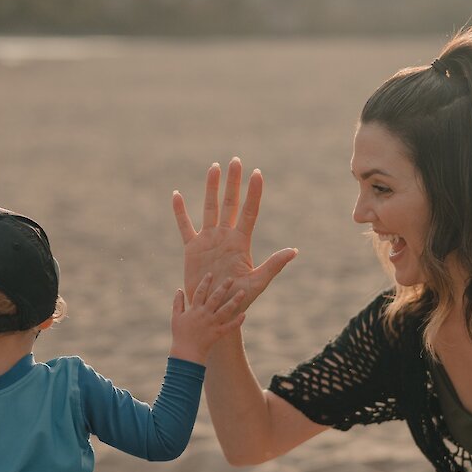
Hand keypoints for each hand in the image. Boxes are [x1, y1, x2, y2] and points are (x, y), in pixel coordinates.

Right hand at [169, 273, 245, 363]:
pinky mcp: (218, 333)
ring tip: (242, 292)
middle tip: (231, 278)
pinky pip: (229, 327)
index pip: (200, 292)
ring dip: (235, 301)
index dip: (205, 282)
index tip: (211, 274)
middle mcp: (204, 314)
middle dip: (223, 287)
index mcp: (194, 309)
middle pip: (215, 298)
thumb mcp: (176, 317)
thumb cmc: (180, 334)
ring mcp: (212, 324)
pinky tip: (244, 314)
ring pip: (225, 310)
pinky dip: (237, 321)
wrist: (186, 353)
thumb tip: (179, 290)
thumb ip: (177, 303)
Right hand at [172, 158, 296, 310]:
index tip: (257, 173)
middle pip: (230, 203)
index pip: (250, 211)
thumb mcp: (257, 283)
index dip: (254, 193)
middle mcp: (226, 236)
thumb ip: (273, 265)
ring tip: (214, 167)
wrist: (215, 310)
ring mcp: (209, 240)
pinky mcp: (193, 248)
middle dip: (233, 182)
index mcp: (242, 242)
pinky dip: (180, 212)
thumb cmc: (238, 300)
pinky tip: (177, 195)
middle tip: (236, 161)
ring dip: (211, 188)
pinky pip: (185, 226)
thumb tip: (294, 251)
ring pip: (210, 208)